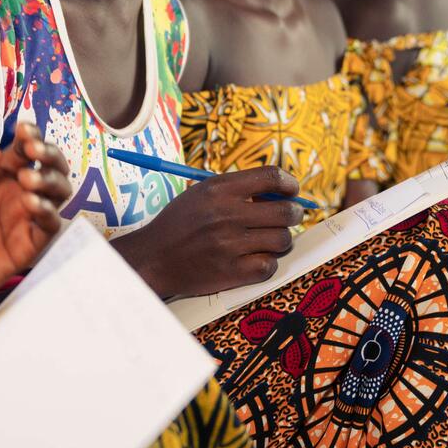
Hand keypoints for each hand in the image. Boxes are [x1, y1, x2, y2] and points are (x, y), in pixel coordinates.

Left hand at [0, 122, 70, 288]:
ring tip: (27, 179)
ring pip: (59, 193)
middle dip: (50, 154)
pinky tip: (30, 203)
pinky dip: (48, 211)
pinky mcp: (28, 245)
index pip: (26, 150)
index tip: (25, 130)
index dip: (32, 136)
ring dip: (50, 180)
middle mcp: (17, 194)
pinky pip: (51, 225)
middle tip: (34, 150)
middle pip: (52, 168)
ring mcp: (24, 219)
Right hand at [117, 167, 303, 298]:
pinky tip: (255, 259)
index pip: (271, 176)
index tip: (292, 190)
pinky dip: (267, 263)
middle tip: (289, 216)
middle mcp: (227, 215)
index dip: (289, 182)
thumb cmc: (180, 223)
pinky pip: (269, 266)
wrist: (153, 258)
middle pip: (285, 210)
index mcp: (219, 189)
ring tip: (267, 240)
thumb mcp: (202, 193)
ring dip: (280, 240)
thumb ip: (237, 188)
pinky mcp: (230, 272)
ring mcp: (230, 245)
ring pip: (282, 240)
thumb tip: (280, 191)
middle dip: (294, 213)